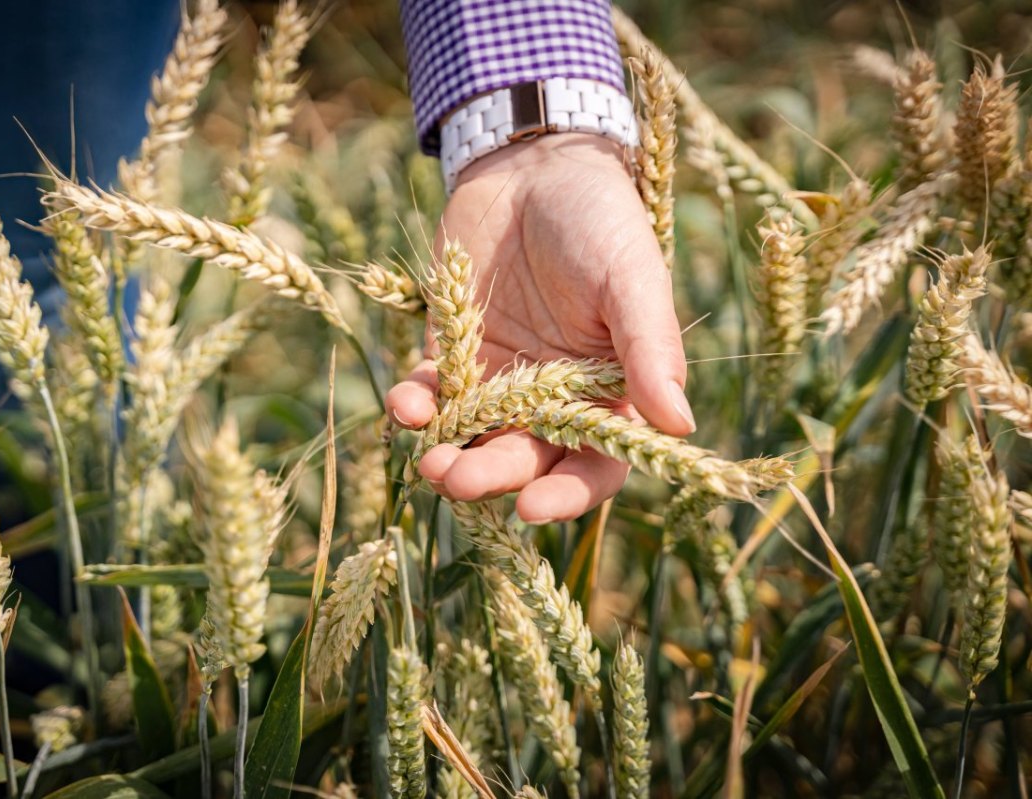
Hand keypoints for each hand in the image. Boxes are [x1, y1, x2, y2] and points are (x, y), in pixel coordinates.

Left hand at [386, 132, 691, 522]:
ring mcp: (501, 379)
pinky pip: (433, 395)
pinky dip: (416, 405)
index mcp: (611, 391)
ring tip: (427, 459)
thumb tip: (677, 426)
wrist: (531, 164)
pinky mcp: (454, 353)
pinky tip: (404, 404)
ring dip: (448, 454)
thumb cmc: (598, 217)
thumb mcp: (630, 276)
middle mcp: (555, 398)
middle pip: (526, 458)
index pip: (596, 463)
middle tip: (456, 479)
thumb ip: (650, 348)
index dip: (568, 493)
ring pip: (474, 438)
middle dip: (492, 476)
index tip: (532, 508)